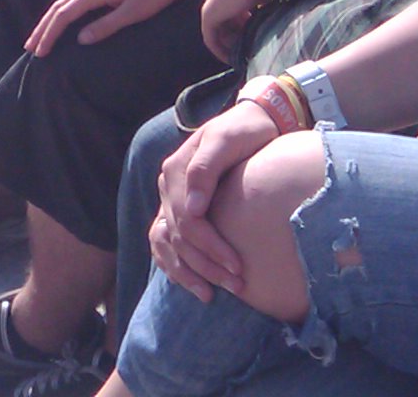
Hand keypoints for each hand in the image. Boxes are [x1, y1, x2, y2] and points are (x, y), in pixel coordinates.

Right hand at [25, 0, 180, 55]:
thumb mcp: (132, 13)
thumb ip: (106, 26)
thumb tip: (80, 39)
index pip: (64, 15)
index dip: (50, 34)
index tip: (40, 52)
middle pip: (59, 7)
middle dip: (43, 28)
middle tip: (30, 47)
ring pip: (65, 3)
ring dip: (50, 21)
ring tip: (39, 38)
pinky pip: (74, 2)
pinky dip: (62, 14)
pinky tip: (61, 24)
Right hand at [150, 101, 279, 300]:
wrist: (254, 121)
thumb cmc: (246, 131)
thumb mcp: (227, 139)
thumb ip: (205, 169)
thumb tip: (192, 208)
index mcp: (176, 170)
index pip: (187, 220)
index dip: (211, 247)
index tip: (238, 267)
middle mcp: (167, 186)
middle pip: (179, 237)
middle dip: (206, 265)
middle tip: (237, 286)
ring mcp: (169, 198)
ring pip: (166, 243)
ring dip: (187, 272)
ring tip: (211, 295)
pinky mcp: (177, 208)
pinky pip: (163, 242)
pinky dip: (173, 266)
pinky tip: (193, 284)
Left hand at [200, 0, 265, 60]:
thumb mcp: (261, 1)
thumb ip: (258, 12)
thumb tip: (268, 26)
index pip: (231, 18)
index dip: (241, 32)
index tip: (252, 42)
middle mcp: (215, 0)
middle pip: (223, 27)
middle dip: (234, 41)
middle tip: (246, 54)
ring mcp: (210, 8)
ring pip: (216, 34)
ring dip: (228, 47)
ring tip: (241, 58)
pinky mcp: (208, 16)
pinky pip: (210, 39)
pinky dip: (218, 50)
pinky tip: (231, 59)